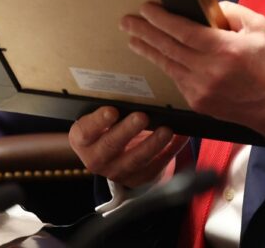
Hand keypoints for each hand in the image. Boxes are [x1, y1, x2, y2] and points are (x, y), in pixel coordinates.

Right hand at [69, 106, 186, 187]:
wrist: (116, 157)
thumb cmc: (108, 127)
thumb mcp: (101, 119)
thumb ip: (109, 107)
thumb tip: (131, 86)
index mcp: (83, 140)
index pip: (85, 132)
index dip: (97, 122)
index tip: (111, 110)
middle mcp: (97, 159)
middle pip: (111, 146)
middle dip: (127, 131)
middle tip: (142, 116)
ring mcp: (118, 171)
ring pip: (136, 160)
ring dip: (153, 144)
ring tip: (167, 129)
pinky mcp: (140, 178)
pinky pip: (157, 165)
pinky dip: (171, 150)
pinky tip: (181, 137)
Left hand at [122, 1, 264, 161]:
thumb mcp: (259, 26)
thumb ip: (230, 12)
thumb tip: (205, 8)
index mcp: (225, 49)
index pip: (183, 30)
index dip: (161, 19)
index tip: (146, 9)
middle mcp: (210, 71)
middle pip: (168, 48)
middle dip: (144, 32)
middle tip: (127, 22)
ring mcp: (202, 90)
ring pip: (167, 65)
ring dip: (148, 50)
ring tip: (133, 38)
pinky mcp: (200, 103)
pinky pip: (177, 79)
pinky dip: (167, 65)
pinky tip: (158, 56)